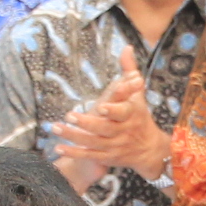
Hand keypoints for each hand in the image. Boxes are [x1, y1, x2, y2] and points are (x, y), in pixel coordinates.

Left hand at [54, 61, 169, 182]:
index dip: (113, 109)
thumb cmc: (139, 116)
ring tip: (56, 127)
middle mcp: (123, 131)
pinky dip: (73, 153)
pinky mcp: (107, 157)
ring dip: (74, 136)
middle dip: (87, 123)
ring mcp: (114, 146)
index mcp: (132, 114)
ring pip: (93, 142)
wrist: (149, 150)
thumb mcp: (138, 94)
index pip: (123, 111)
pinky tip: (58, 147)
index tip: (101, 106)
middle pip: (105, 128)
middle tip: (69, 115)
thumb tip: (126, 47)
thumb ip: (129, 71)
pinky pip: (89, 155)